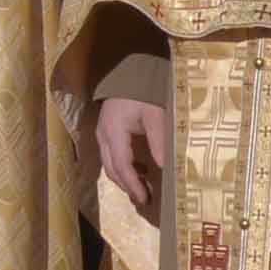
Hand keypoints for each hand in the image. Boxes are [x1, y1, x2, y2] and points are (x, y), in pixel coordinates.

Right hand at [94, 96, 170, 212]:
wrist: (133, 70)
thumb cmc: (145, 91)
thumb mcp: (156, 115)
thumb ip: (159, 141)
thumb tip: (167, 168)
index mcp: (114, 132)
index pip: (121, 165)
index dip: (133, 185)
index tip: (145, 199)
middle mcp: (104, 135)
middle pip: (112, 169)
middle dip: (128, 186)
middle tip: (146, 198)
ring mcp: (103, 133)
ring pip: (110, 164)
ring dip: (126, 178)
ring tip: (145, 187)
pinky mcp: (108, 130)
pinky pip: (112, 155)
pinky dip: (125, 166)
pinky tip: (141, 169)